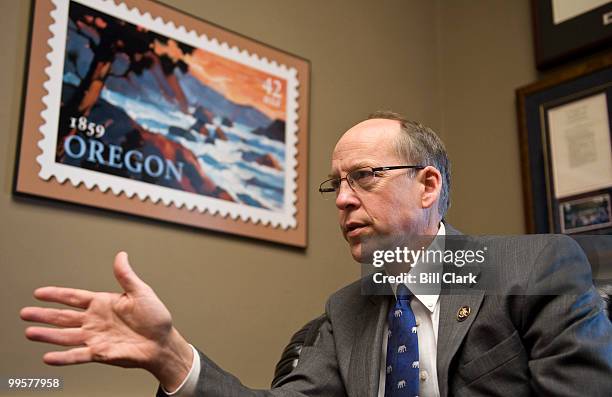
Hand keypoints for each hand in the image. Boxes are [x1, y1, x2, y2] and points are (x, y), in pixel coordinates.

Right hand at [21, 252, 192, 390]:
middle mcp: (95, 320)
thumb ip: (126, 276)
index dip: (56, 294)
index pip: (74, 297)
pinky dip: (63, 357)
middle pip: (63, 317)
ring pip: (66, 336)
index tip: (39, 293)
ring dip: (48, 335)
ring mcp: (96, 337)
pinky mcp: (100, 353)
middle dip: (44, 314)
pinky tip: (48, 357)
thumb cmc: (156, 318)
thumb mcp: (141, 292)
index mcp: (103, 303)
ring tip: (30, 332)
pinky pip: (78, 355)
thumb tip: (121, 255)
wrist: (163, 343)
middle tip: (24, 313)